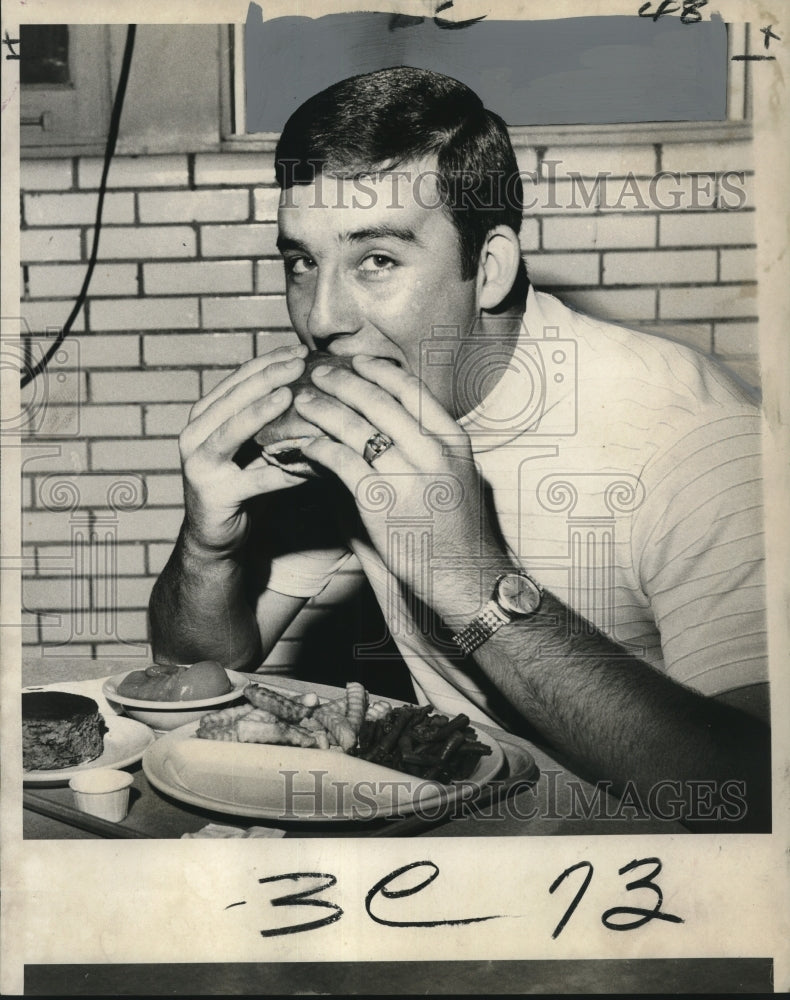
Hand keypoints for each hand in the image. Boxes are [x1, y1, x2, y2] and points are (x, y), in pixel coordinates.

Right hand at [178, 344, 313, 554]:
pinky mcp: (213, 494)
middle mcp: (194, 435)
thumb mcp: (253, 446)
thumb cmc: (243, 484)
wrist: (216, 537)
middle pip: (233, 399)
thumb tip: (314, 387)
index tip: (299, 350)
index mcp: (204, 416)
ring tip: (289, 394)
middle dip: (267, 377)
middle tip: (299, 362)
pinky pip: (254, 479)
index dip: (267, 362)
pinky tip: (309, 462)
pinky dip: (283, 470)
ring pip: (232, 431)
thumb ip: (268, 418)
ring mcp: (199, 465)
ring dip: (261, 411)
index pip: (237, 380)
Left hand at [293, 355, 509, 616]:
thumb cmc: (460, 530)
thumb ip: (433, 447)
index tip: (357, 361)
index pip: (413, 391)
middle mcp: (433, 453)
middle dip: (343, 383)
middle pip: (379, 403)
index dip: (380, 371)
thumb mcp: (461, 477)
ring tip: (302, 402)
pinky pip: (342, 463)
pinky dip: (319, 449)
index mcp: (454, 441)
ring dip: (323, 411)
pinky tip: (305, 445)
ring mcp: (408, 477)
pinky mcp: (382, 503)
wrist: (466, 577)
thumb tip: (395, 420)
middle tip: (318, 373)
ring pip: (356, 429)